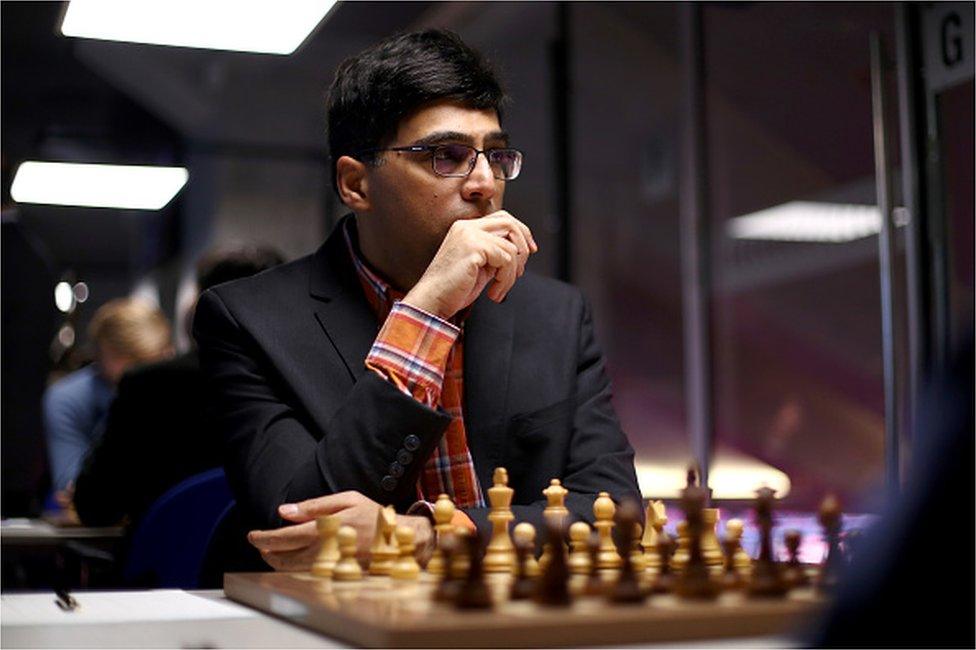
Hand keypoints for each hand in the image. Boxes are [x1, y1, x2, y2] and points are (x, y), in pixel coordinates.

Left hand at [246, 491, 433, 570]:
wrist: (402, 541)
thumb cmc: (374, 517)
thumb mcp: (347, 500)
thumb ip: (314, 506)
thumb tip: (284, 511)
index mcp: (326, 529)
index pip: (285, 537)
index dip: (264, 538)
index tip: (252, 535)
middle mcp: (326, 550)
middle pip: (284, 557)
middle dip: (267, 551)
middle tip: (260, 543)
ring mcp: (331, 567)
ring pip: (293, 569)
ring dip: (278, 561)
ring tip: (273, 552)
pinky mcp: (336, 576)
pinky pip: (308, 575)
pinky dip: (295, 568)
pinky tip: (294, 559)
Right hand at [403, 211, 537, 319]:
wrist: (432, 301)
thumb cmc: (452, 289)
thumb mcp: (479, 266)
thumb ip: (495, 253)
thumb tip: (520, 251)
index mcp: (466, 228)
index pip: (502, 218)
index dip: (521, 233)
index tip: (529, 251)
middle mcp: (467, 227)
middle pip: (510, 223)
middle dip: (523, 247)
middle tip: (519, 272)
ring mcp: (470, 235)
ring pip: (511, 248)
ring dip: (511, 275)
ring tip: (498, 290)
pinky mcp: (473, 247)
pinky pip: (506, 259)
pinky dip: (505, 280)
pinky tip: (493, 293)